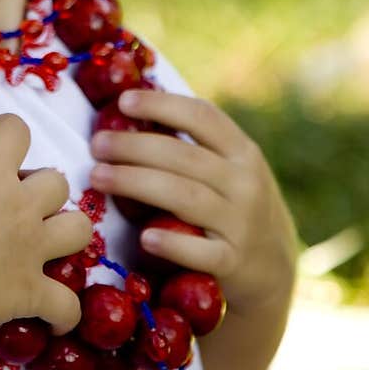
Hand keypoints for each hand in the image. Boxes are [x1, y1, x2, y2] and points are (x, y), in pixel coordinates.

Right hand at [0, 113, 92, 339]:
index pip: (15, 131)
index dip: (6, 128)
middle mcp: (21, 207)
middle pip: (57, 182)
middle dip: (43, 187)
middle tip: (18, 199)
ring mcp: (32, 249)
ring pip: (80, 230)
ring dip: (69, 232)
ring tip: (51, 240)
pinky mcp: (32, 291)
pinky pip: (66, 305)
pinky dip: (64, 311)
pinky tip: (57, 314)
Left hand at [89, 88, 297, 312]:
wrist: (273, 268)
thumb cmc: (233, 206)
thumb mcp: (229, 170)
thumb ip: (192, 147)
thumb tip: (127, 113)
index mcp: (242, 152)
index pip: (202, 116)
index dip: (161, 105)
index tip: (122, 101)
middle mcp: (246, 183)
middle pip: (184, 156)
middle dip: (134, 147)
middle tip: (97, 144)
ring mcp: (242, 224)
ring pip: (185, 197)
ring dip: (137, 183)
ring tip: (98, 177)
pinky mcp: (233, 263)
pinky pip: (201, 252)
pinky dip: (173, 244)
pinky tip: (145, 237)